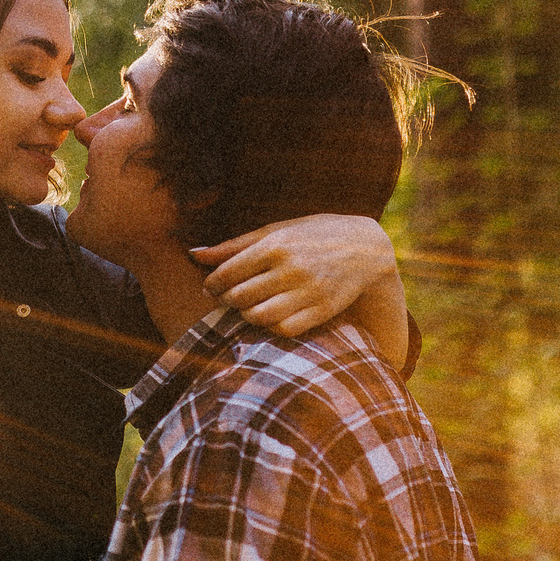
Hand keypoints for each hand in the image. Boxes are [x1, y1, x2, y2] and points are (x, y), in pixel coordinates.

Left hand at [192, 214, 397, 338]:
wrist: (365, 248)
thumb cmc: (312, 236)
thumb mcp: (276, 231)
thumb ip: (234, 245)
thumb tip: (194, 254)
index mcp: (275, 246)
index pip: (227, 274)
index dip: (212, 285)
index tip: (212, 287)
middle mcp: (291, 269)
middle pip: (239, 298)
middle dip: (227, 301)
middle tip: (230, 298)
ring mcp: (308, 291)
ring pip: (258, 317)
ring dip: (247, 315)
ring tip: (250, 307)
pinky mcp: (322, 310)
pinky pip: (283, 329)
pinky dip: (272, 326)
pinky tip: (273, 315)